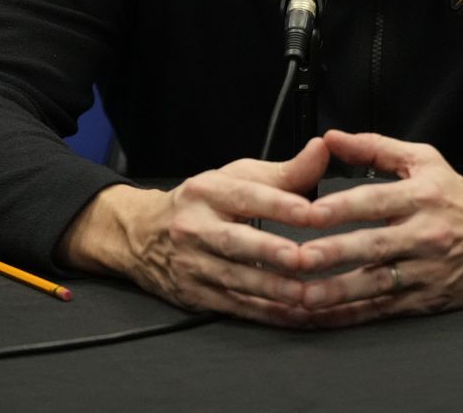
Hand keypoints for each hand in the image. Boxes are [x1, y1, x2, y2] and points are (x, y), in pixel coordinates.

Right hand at [59, 137, 328, 326]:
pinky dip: (267, 313)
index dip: (279, 204)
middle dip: (269, 250)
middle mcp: (194, 227)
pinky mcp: (195, 295)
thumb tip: (322, 150)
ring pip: (235, 279)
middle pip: (234, 240)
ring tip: (307, 294)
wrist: (139, 235)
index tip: (311, 212)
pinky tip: (295, 314)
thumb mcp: (235, 178)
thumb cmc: (200, 203)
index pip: (245, 195)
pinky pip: (236, 306)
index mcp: (206, 191)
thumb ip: (284, 171)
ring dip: (273, 290)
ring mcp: (192, 265)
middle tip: (303, 258)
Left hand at [292, 129, 462, 327]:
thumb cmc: (456, 198)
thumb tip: (330, 138)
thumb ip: (374, 148)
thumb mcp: (424, 161)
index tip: (308, 213)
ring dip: (337, 292)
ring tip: (303, 296)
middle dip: (333, 253)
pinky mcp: (427, 299)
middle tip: (297, 259)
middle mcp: (425, 234)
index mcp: (422, 196)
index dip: (341, 208)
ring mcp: (426, 271)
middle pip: (373, 245)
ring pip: (376, 284)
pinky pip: (385, 309)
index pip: (376, 201)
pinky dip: (354, 315)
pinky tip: (326, 317)